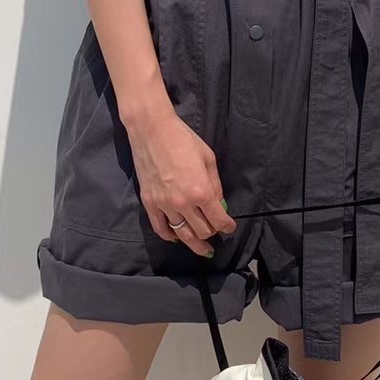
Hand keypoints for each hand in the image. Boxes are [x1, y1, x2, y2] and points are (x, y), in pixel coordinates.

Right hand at [128, 104, 236, 256]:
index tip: (230, 227)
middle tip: (216, 233)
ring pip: (182, 234)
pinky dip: (170, 236)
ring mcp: (164, 205)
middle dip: (212, 234)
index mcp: (201, 191)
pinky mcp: (149, 203)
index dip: (227, 227)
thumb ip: (215, 185)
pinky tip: (176, 238)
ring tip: (202, 249)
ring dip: (194, 242)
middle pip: (202, 231)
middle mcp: (183, 203)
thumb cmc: (183, 139)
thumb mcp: (208, 159)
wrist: (152, 130)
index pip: (218, 220)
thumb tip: (219, 204)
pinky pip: (160, 228)